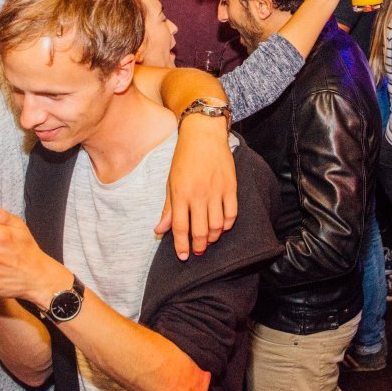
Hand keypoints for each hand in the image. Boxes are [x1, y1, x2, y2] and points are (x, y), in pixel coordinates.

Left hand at [153, 111, 237, 259]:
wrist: (203, 134)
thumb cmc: (184, 158)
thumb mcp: (170, 181)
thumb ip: (168, 208)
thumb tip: (159, 231)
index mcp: (180, 193)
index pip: (180, 227)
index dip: (181, 245)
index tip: (183, 256)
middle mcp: (198, 194)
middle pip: (200, 231)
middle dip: (199, 246)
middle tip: (197, 251)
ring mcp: (216, 191)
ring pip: (217, 226)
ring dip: (213, 237)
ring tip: (209, 239)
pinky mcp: (231, 187)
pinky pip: (232, 214)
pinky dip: (227, 225)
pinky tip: (222, 226)